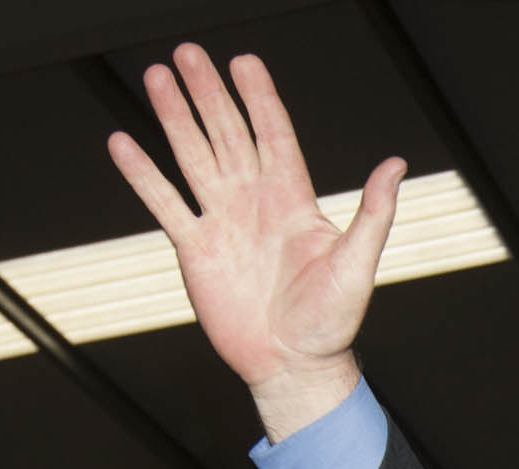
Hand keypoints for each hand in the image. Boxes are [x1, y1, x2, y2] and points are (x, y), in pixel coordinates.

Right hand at [107, 44, 402, 441]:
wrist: (292, 365)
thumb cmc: (331, 322)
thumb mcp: (357, 264)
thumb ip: (373, 213)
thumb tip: (395, 164)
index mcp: (292, 199)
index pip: (273, 134)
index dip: (258, 98)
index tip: (244, 62)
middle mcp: (254, 201)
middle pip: (226, 133)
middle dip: (208, 93)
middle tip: (187, 54)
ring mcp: (222, 221)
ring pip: (192, 156)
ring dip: (174, 118)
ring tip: (156, 77)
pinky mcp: (195, 248)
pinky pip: (165, 203)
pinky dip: (143, 174)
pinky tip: (122, 143)